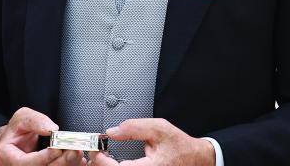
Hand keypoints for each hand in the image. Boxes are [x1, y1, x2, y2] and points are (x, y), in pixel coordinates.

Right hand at [0, 107, 84, 164]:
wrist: (15, 139)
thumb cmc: (16, 129)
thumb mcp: (22, 118)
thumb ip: (35, 121)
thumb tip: (52, 129)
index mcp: (7, 157)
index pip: (25, 163)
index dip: (43, 157)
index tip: (57, 148)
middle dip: (59, 162)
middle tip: (74, 151)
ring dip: (66, 164)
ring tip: (78, 153)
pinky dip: (67, 165)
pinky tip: (78, 160)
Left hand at [88, 118, 214, 165]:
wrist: (194, 159)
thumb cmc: (179, 146)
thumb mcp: (160, 129)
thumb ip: (135, 128)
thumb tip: (113, 131)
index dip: (101, 160)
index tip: (96, 150)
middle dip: (99, 164)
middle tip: (95, 152)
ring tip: (103, 157)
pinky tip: (113, 163)